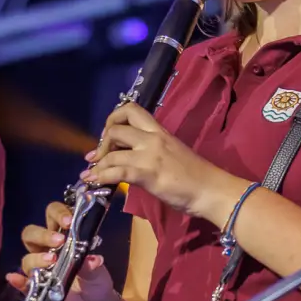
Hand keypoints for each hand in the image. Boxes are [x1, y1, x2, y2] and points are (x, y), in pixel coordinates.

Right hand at [8, 201, 119, 300]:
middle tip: (59, 241)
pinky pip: (22, 284)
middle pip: (32, 234)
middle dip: (43, 234)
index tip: (69, 222)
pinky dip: (17, 280)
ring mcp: (39, 270)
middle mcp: (46, 250)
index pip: (52, 216)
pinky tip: (15, 279)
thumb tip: (92, 259)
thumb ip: (94, 266)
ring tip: (52, 261)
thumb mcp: (99, 274)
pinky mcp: (35, 290)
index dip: (58, 214)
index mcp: (63, 238)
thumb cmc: (96, 284)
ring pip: (27, 257)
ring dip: (37, 258)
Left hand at [80, 103, 244, 222]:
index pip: (131, 110)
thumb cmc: (197, 176)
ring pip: (112, 152)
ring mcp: (149, 155)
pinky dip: (100, 177)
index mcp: (160, 131)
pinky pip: (116, 172)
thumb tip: (130, 158)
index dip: (114, 119)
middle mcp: (152, 138)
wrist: (212, 191)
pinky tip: (93, 182)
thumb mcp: (172, 154)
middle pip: (116, 127)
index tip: (109, 136)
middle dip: (102, 142)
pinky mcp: (147, 174)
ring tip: (89, 175)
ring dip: (97, 165)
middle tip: (98, 157)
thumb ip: (152, 152)